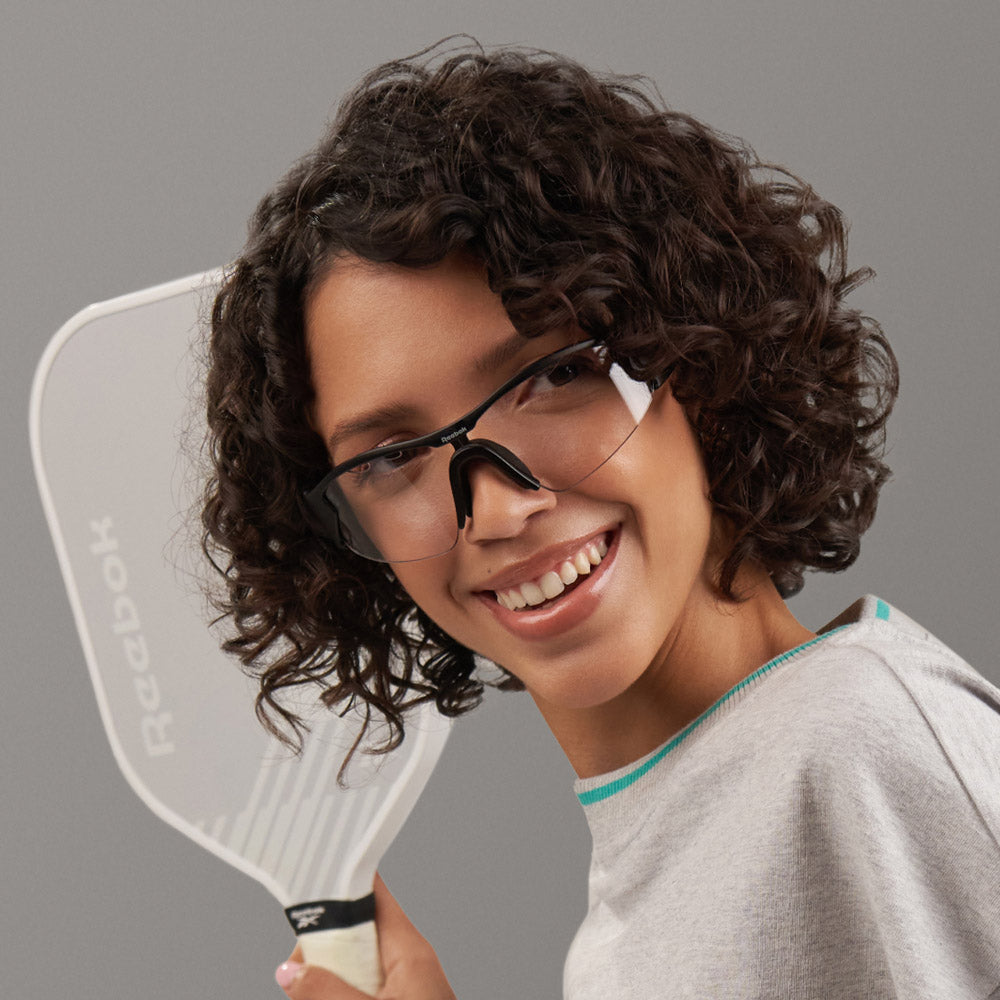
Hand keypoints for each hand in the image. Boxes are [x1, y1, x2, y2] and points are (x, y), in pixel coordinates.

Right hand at [275, 874, 455, 999]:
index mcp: (409, 951)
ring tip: (309, 995)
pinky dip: (342, 997)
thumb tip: (290, 971)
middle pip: (356, 935)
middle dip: (323, 953)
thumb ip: (324, 993)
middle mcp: (409, 964)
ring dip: (329, 984)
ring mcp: (406, 989)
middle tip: (299, 980)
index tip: (305, 888)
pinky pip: (364, 992)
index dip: (340, 887)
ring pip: (355, 969)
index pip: (373, 894)